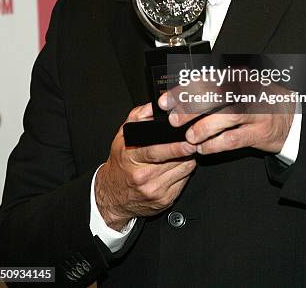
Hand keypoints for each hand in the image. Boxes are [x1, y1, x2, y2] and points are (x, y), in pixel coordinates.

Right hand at [95, 102, 196, 230]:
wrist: (112, 196)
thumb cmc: (120, 162)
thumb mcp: (123, 136)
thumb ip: (139, 116)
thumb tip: (157, 105)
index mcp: (131, 158)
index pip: (155, 151)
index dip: (175, 147)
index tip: (188, 141)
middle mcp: (142, 176)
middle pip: (175, 161)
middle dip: (187, 151)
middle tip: (193, 142)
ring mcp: (155, 190)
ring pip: (184, 170)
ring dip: (188, 159)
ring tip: (182, 151)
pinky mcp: (165, 200)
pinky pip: (184, 181)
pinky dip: (184, 171)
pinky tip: (177, 166)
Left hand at [159, 85, 294, 155]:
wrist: (292, 116)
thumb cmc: (258, 101)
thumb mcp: (238, 87)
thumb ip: (213, 89)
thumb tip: (180, 97)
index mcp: (237, 76)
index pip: (206, 80)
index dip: (184, 90)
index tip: (166, 101)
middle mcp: (247, 91)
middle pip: (215, 96)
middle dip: (190, 108)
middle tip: (174, 119)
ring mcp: (256, 112)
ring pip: (226, 117)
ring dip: (203, 128)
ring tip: (189, 137)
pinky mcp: (261, 132)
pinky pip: (235, 139)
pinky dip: (216, 145)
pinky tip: (204, 149)